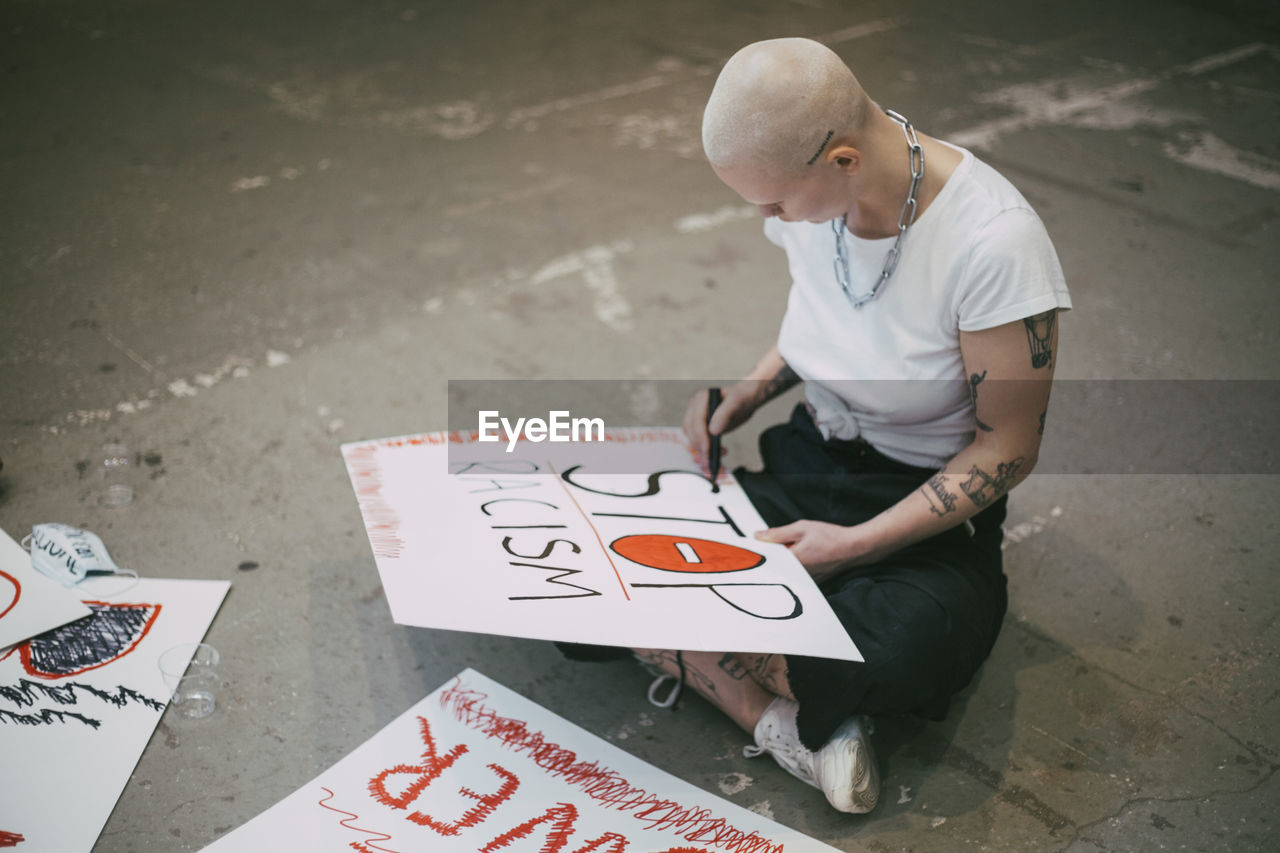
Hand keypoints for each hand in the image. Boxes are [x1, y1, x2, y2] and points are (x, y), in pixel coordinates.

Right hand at [681, 384, 758, 471]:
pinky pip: (697, 440)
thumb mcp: (736, 403)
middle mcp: (695, 407)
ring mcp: (695, 417)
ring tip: (719, 454)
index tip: (708, 449)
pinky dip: (704, 448)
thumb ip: (724, 414)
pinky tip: (717, 452)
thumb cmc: (741, 398)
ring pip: (691, 437)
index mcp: (701, 398)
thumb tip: (713, 431)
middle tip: (712, 456)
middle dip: (699, 445)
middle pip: (690, 430)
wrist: (744, 400)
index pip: (696, 420)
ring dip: (701, 449)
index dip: (700, 435)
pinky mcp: (700, 427)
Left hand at [755, 520, 871, 582]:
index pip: (767, 562)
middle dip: (773, 557)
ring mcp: (806, 580)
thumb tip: (758, 536)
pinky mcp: (813, 582)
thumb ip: (777, 533)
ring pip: (787, 571)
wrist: (854, 548)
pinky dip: (795, 566)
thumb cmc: (830, 537)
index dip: (761, 554)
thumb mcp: (801, 528)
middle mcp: (798, 575)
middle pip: (776, 568)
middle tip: (776, 545)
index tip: (754, 548)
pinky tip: (803, 556)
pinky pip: (797, 574)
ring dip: (785, 561)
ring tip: (794, 549)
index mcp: (793, 562)